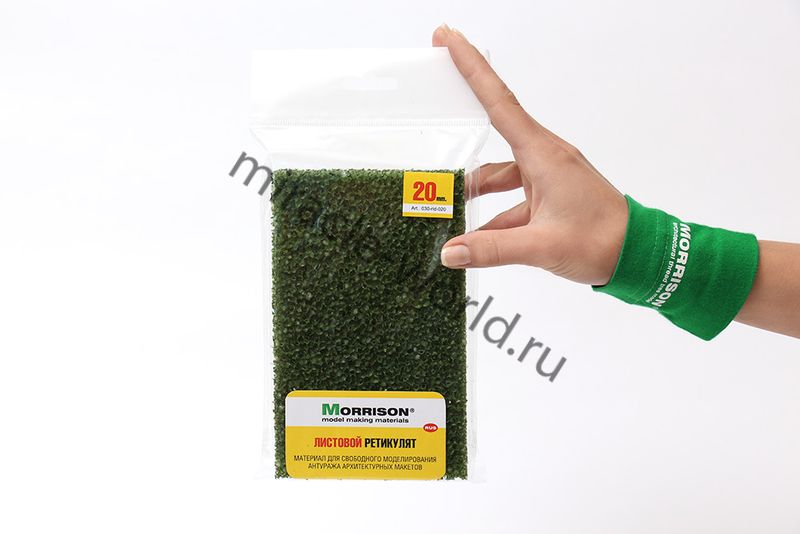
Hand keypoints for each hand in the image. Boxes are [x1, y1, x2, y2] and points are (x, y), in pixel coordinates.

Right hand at [434, 24, 628, 285]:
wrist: (639, 254)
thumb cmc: (602, 239)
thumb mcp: (541, 246)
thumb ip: (491, 249)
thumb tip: (451, 252)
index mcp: (543, 155)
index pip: (498, 102)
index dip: (471, 68)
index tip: (449, 38)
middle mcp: (544, 159)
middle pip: (494, 130)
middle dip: (464, 119)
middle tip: (435, 102)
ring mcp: (547, 178)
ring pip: (499, 175)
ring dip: (476, 190)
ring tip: (446, 209)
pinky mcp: (549, 197)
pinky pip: (512, 199)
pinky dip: (493, 217)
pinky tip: (474, 241)